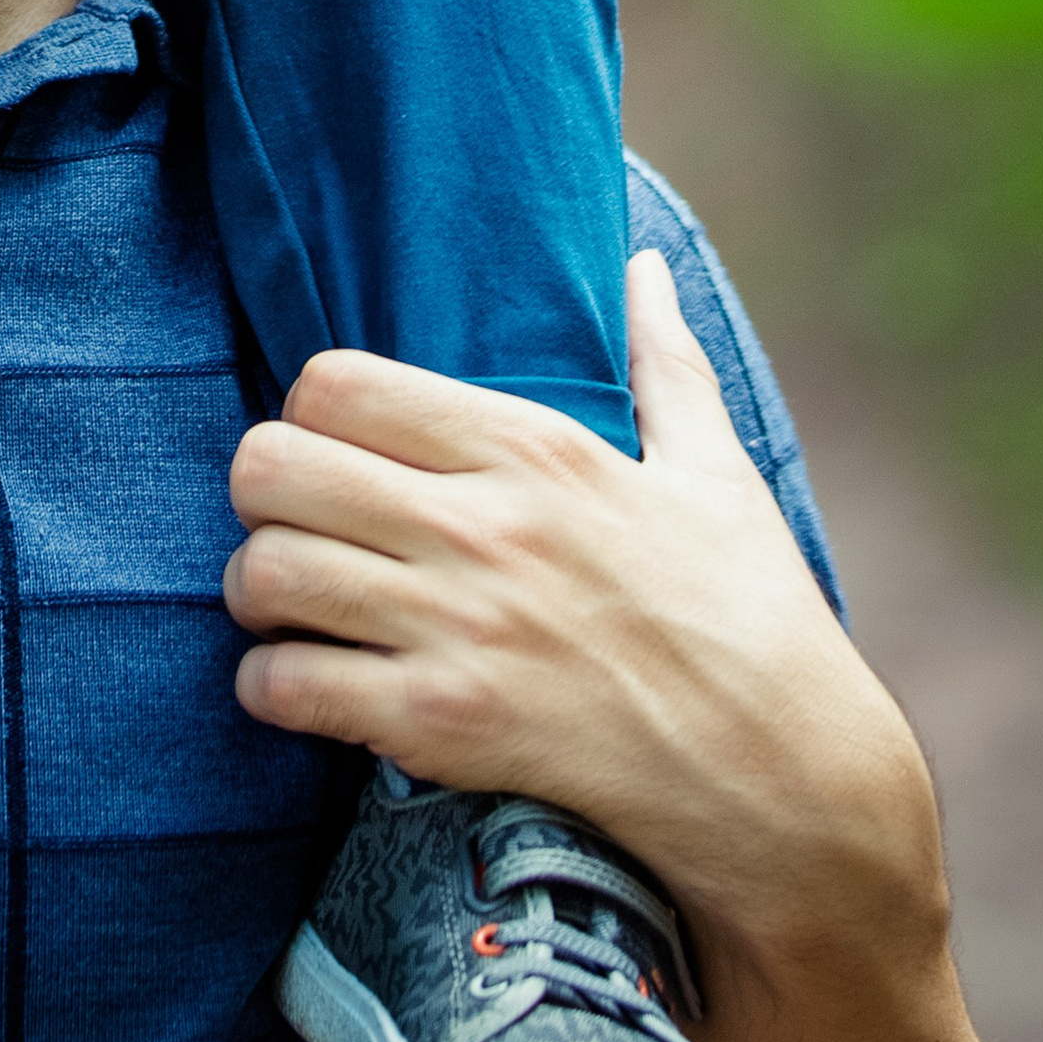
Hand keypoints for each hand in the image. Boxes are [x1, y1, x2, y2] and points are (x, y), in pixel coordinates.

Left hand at [224, 250, 938, 990]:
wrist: (785, 779)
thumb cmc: (752, 616)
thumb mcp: (714, 471)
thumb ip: (662, 360)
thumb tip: (645, 263)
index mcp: (534, 449)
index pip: (336, 382)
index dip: (307, 413)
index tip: (331, 450)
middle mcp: (483, 526)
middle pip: (272, 465)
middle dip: (261, 496)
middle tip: (292, 527)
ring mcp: (459, 627)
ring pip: (265, 574)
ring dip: (258, 594)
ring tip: (290, 610)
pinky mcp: (444, 726)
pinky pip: (288, 688)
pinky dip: (273, 688)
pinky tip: (306, 688)